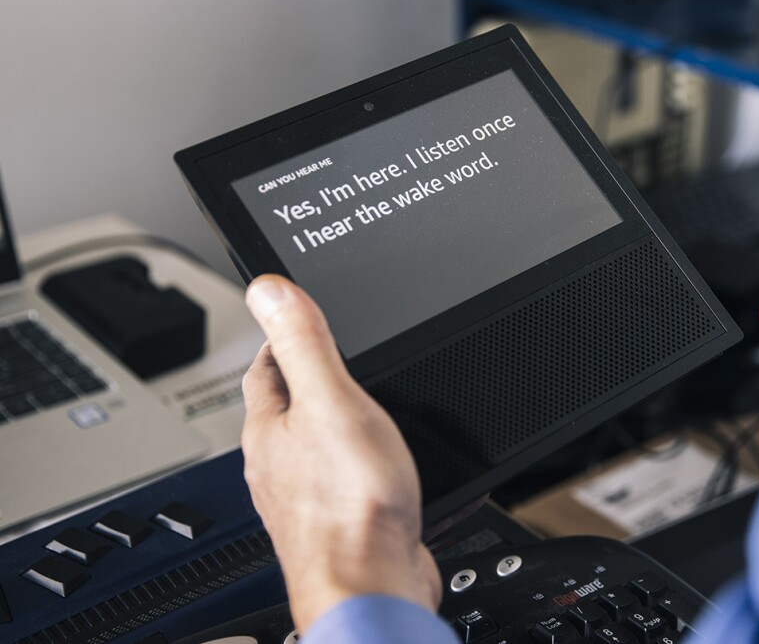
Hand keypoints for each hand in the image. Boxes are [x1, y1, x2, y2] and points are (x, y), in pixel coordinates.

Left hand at [240, 275, 441, 631]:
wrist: (372, 584)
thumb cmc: (350, 505)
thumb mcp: (332, 401)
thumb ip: (304, 343)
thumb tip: (267, 288)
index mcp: (270, 429)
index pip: (266, 369)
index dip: (283, 338)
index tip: (299, 317)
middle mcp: (279, 465)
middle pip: (286, 410)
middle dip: (309, 382)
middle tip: (331, 358)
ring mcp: (307, 496)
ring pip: (314, 447)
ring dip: (333, 424)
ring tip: (357, 406)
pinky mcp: (339, 522)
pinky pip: (343, 481)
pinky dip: (358, 465)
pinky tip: (379, 467)